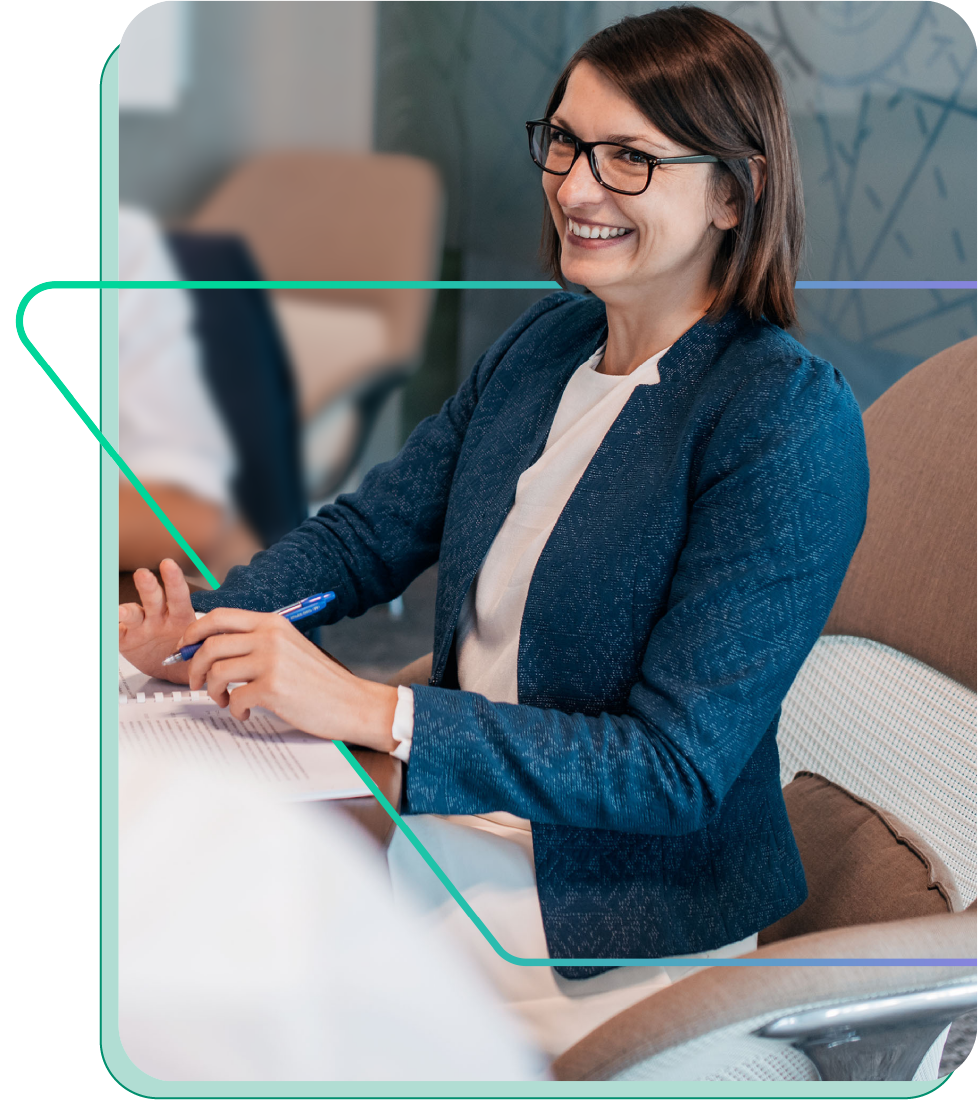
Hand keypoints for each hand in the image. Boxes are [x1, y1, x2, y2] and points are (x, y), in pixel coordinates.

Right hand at [118, 559, 196, 683]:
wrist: (174, 669)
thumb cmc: (190, 652)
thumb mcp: (202, 649)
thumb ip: (206, 644)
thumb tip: (221, 642)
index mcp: (180, 615)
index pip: (178, 596)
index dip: (173, 580)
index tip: (168, 564)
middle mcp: (158, 616)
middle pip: (153, 598)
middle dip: (148, 586)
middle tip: (143, 574)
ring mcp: (141, 626)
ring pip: (133, 614)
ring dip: (126, 611)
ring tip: (122, 613)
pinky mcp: (126, 639)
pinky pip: (117, 633)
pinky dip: (113, 629)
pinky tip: (111, 625)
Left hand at [180, 608, 398, 751]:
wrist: (353, 702)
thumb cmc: (321, 681)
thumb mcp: (290, 647)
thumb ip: (257, 642)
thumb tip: (213, 649)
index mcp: (272, 623)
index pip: (218, 616)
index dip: (193, 632)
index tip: (185, 649)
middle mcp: (270, 637)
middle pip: (209, 645)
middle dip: (193, 667)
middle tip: (198, 683)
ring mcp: (271, 661)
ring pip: (216, 672)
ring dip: (212, 691)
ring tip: (224, 701)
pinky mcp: (273, 688)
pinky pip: (234, 699)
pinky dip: (235, 710)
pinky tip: (247, 713)